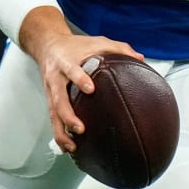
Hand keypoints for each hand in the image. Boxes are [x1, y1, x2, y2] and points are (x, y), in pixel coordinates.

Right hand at [32, 33, 142, 153]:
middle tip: (80, 128)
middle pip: (58, 99)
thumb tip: (140, 58)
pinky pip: (52, 119)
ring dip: (62, 131)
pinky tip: (68, 148)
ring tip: (73, 146)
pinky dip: (59, 134)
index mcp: (66, 62)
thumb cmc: (76, 45)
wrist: (48, 44)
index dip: (79, 79)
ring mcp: (51, 91)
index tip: (90, 89)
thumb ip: (118, 48)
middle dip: (68, 115)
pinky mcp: (50, 100)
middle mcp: (56, 78)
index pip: (71, 70)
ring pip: (53, 114)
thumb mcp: (96, 41)